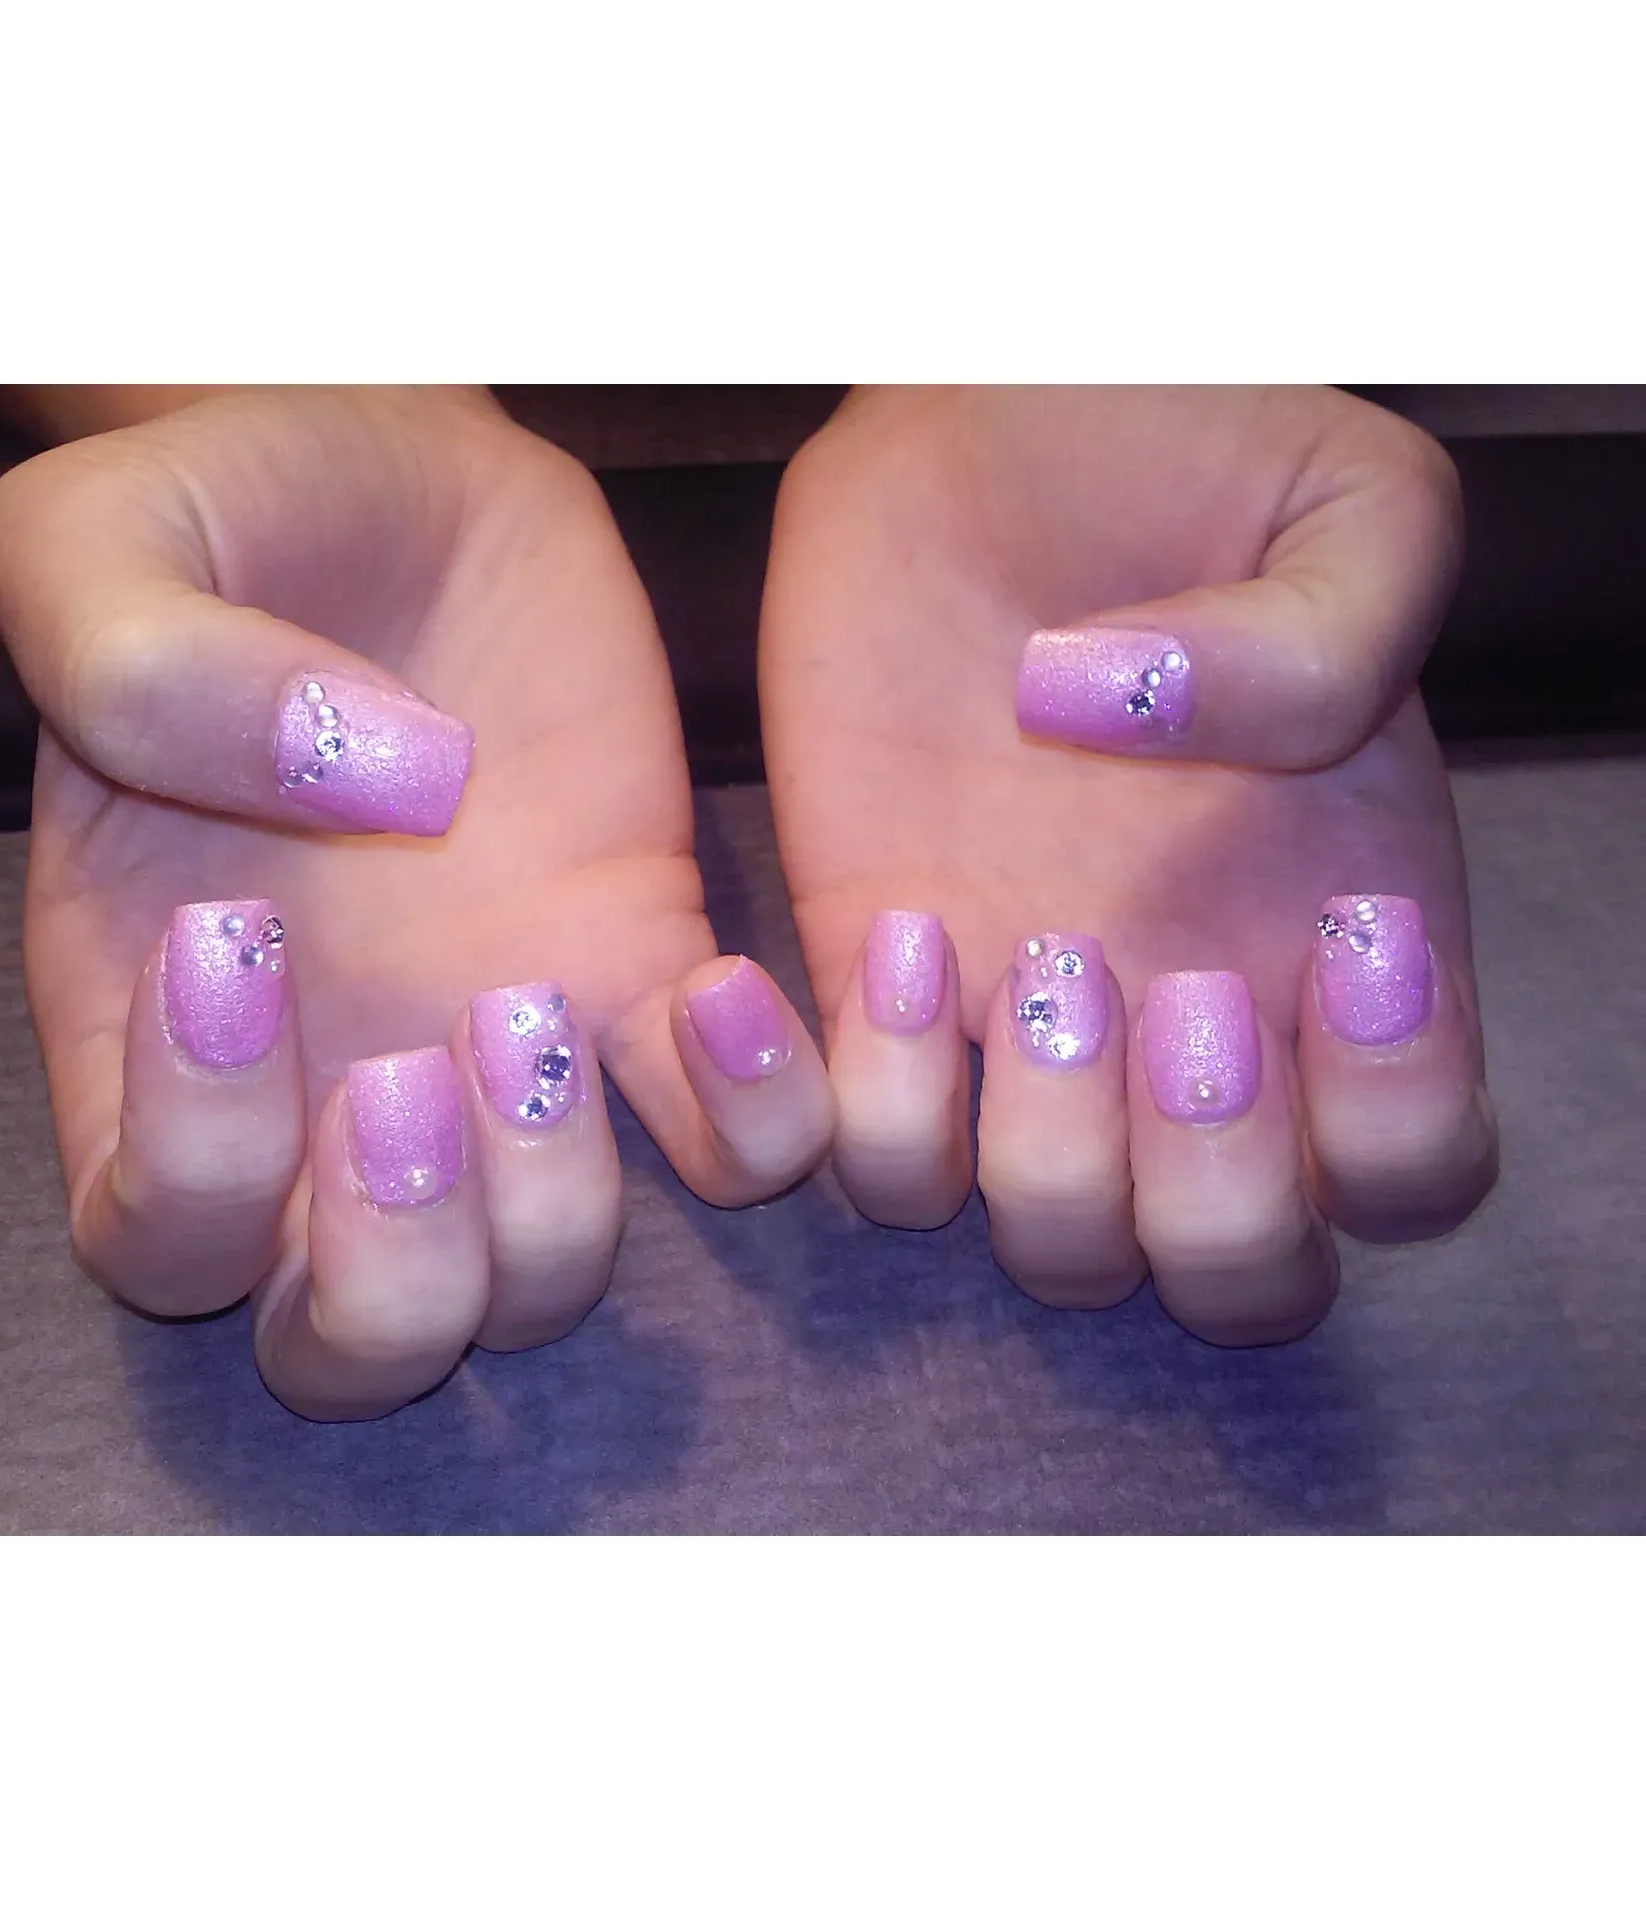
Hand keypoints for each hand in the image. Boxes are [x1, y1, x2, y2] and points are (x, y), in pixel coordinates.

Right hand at [0, 387, 829, 1416]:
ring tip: (532, 1002)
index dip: (198, 1161)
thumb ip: (145, 667)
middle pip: (350, 1344)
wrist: (398, 464)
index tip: (239, 938)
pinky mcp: (639, 972)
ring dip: (551, 1211)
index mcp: (155, 1024)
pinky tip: (711, 984)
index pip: (157, 1232)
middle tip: (413, 1074)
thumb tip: (365, 787)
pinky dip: (751, 1122)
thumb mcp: (100, 543)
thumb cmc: (223, 510)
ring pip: (535, 1287)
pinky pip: (726, 1142)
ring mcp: (493, 1049)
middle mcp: (323, 1083)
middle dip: (392, 1281)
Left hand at [760, 385, 1497, 1344]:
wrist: (977, 423)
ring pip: (1058, 1247)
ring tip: (1029, 948)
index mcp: (1339, 943)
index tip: (1340, 935)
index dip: (1391, 1122)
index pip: (1409, 1169)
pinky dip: (877, 1105)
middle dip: (1211, 1195)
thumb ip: (1332, 639)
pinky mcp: (875, 982)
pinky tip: (903, 938)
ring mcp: (1024, 1023)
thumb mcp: (1343, 502)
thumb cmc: (1178, 454)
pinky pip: (868, 1158)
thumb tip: (1140, 733)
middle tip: (1169, 994)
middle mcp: (1191, 1018)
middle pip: (1237, 1271)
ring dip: (1047, 1159)